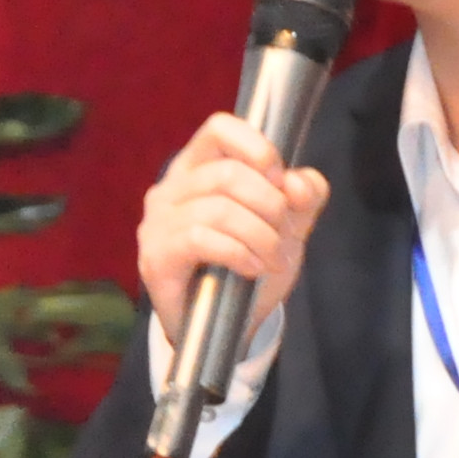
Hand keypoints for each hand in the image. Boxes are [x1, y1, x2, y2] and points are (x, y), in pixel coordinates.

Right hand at [137, 113, 333, 346]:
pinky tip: (252, 268)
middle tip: (286, 235)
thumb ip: (302, 198)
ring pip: (218, 208)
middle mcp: (171, 187)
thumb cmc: (248, 266)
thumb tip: (299, 183)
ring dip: (261, 236)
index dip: (257, 148)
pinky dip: (238, 253)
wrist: (224, 329)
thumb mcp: (287, 227)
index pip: (219, 128)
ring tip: (274, 259)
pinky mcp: (156, 256)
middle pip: (227, 173)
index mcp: (199, 168)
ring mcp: (158, 222)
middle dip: (270, 205)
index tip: (280, 180)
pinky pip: (201, 239)